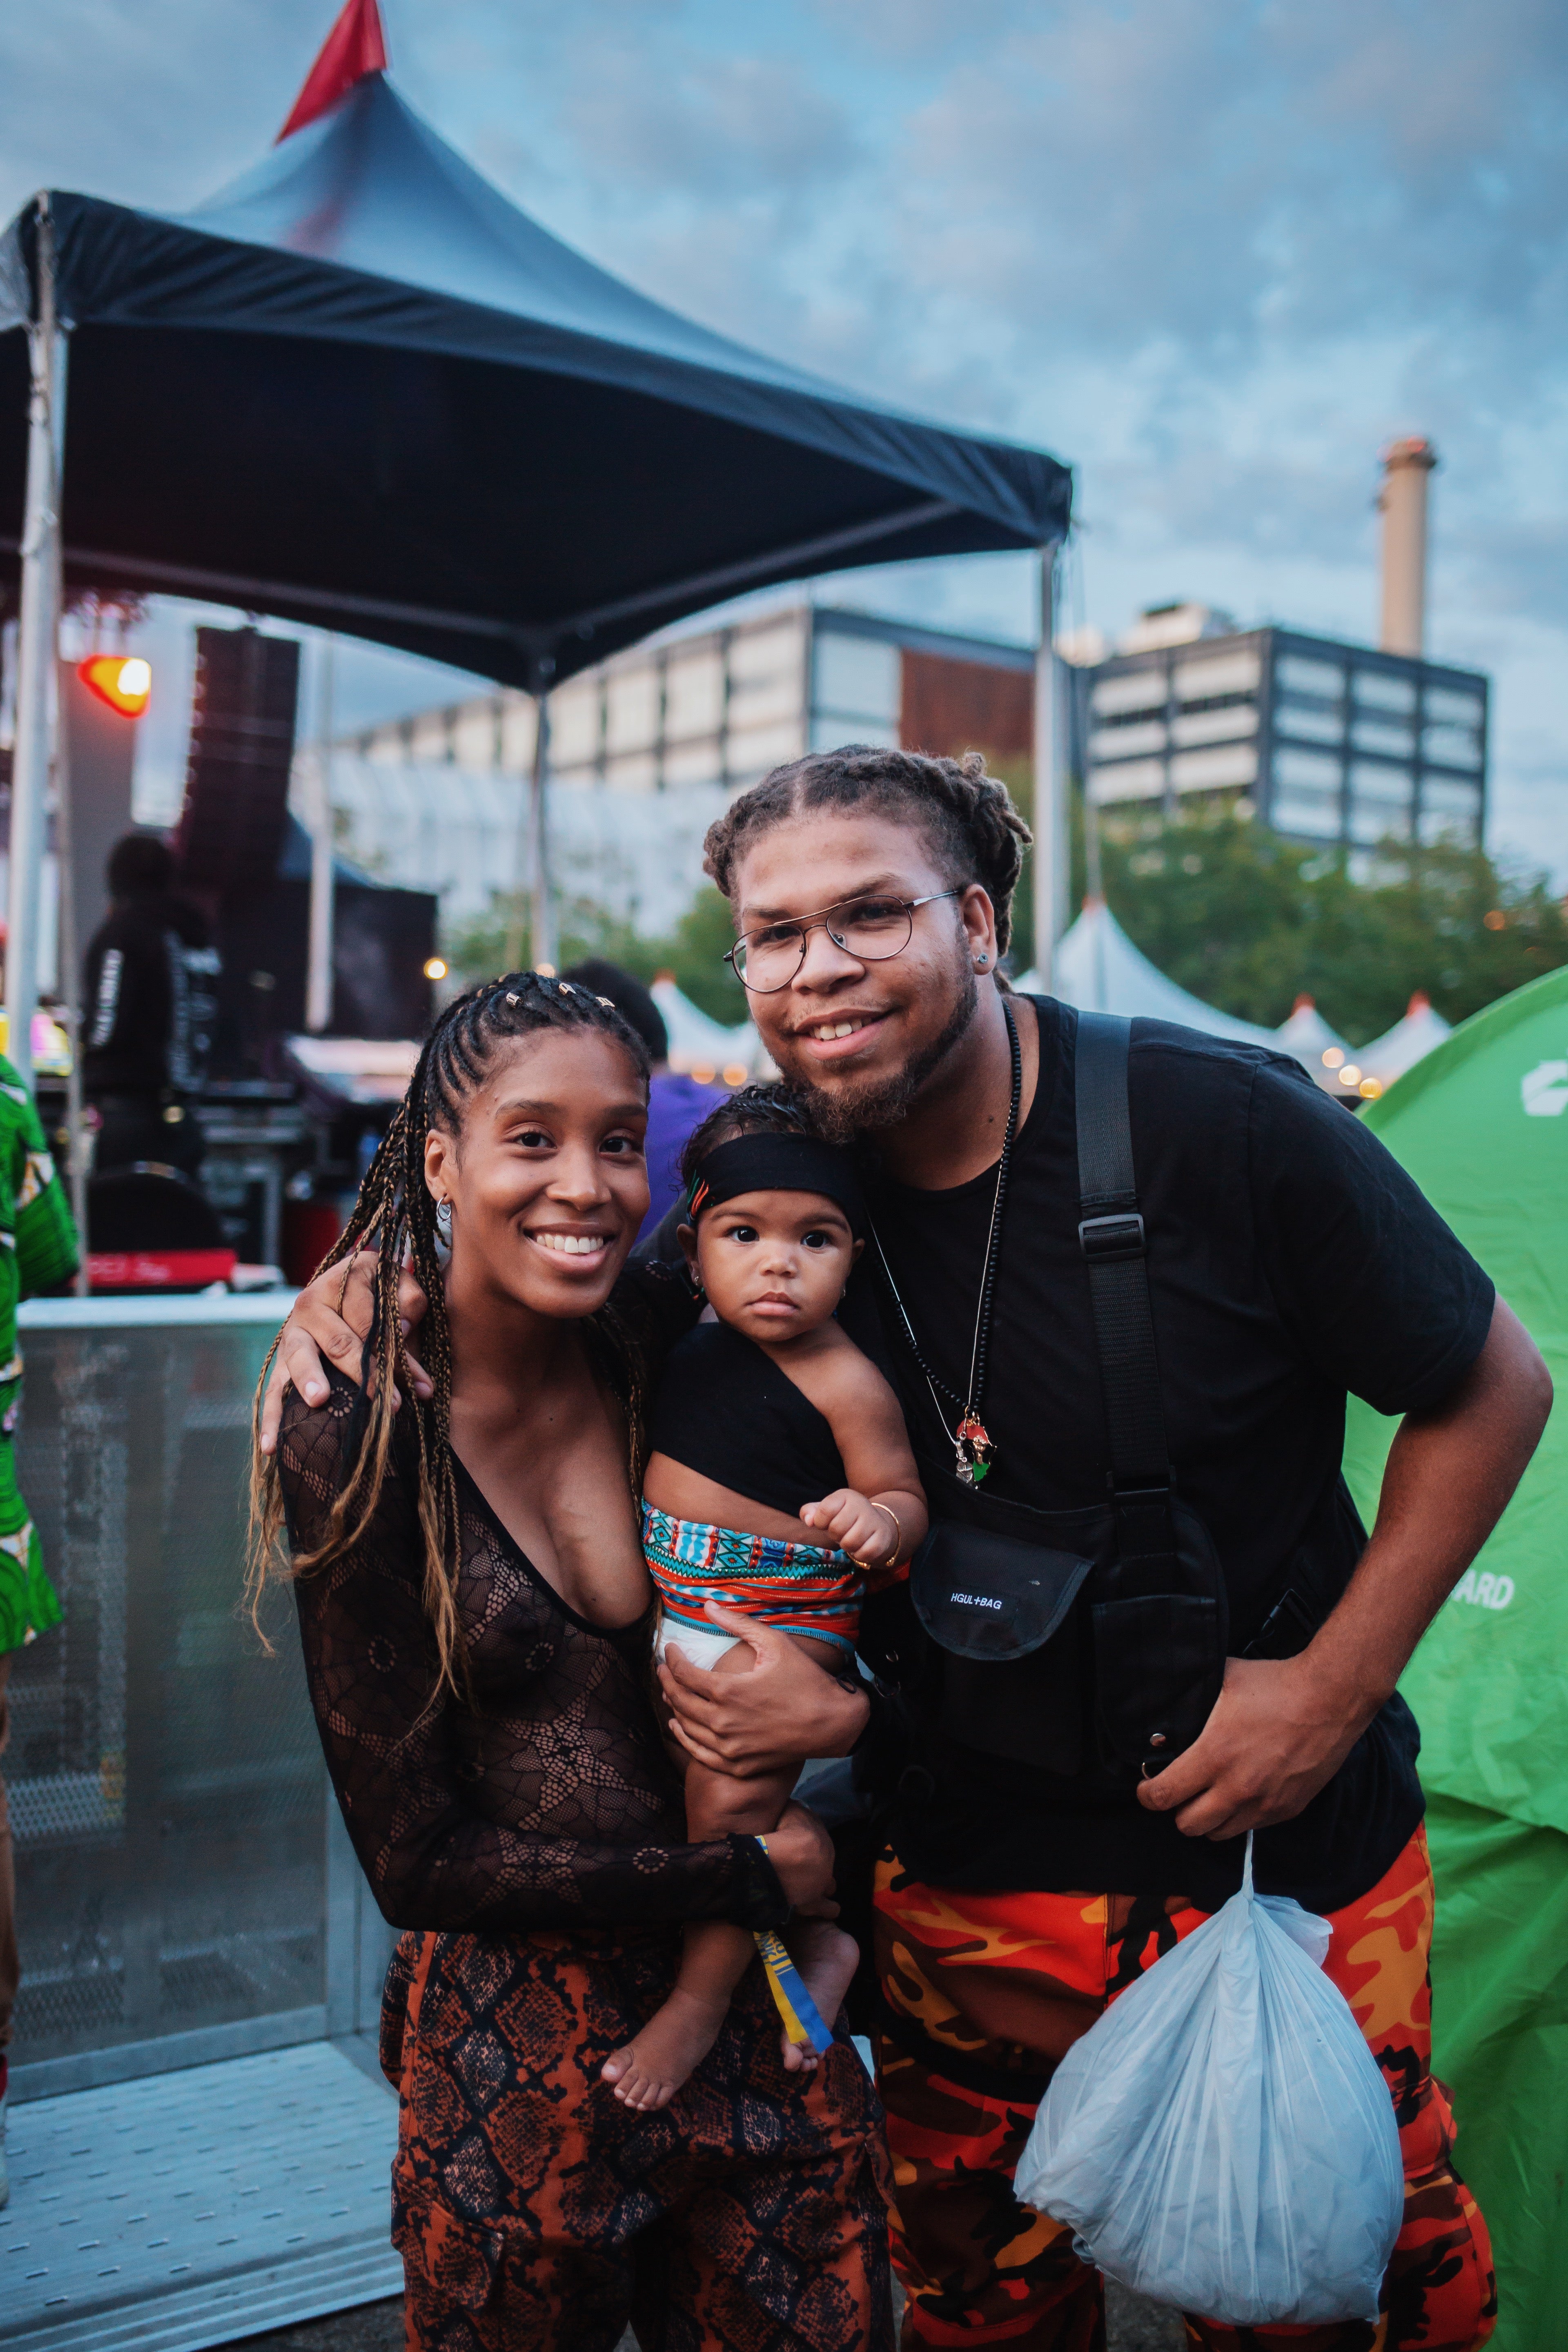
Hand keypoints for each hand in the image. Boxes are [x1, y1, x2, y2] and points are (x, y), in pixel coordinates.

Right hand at [257, 1250, 431, 1453]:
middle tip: (389, 1406)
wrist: (343, 1286)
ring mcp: (291, 1333)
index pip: (372, 1324)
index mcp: (341, 1283)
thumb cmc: (380, 1292)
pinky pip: (271, 1388)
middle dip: (366, 1377)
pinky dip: (270, 1418)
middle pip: (338, 1343)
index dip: (397, 1355)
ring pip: (299, 1358)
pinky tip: (271, 1447)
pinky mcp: (280, 1360)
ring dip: (310, 1381)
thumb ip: (408, 1302)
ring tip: (319, 1401)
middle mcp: (310, 1305)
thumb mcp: (399, 1285)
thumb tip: (402, 1332)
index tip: (420, 1387)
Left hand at [659, 1603, 869, 1776]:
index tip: (669, 1649)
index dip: (672, 1659)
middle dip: (666, 1681)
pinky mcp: (738, 1765)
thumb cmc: (805, 1679)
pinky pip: (700, 1754)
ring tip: (668, 1692)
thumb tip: (707, 1605)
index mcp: (728, 1690)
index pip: (684, 1674)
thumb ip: (738, 1623)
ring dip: (673, 1707)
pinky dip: (685, 1739)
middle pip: (680, 1700)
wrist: (832, 1723)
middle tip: (662, 1669)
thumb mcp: (774, 1643)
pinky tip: (678, 1727)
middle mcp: (722, 1722)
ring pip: (687, 1727)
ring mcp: (729, 1748)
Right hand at [758, 1801, 837, 1914]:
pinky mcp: (814, 1904)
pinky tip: (825, 1909)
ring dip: (823, 1887)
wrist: (782, 1860)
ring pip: (830, 1887)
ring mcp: (822, 1884)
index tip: (800, 1849)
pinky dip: (827, 1909)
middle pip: (826, 1866)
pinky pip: (828, 1909)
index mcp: (823, 1842)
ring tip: (812, 1889)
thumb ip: (794, 1809)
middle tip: (803, 1869)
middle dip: (817, 1868)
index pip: (819, 1845)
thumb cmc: (786, 1833)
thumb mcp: (791, 1811)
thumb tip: (793, 1804)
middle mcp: (827, 1863)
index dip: (809, 1848)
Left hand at [799, 1488, 895, 1564]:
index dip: (820, 1522)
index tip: (826, 1522)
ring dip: (846, 1546)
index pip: (824, 1511)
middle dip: (834, 1535)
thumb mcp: (826, 1510)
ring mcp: (874, 1520)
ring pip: (849, 1543)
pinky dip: (859, 1555)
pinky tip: (861, 1546)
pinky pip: (864, 1553)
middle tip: (842, 1532)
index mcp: (845, 1495)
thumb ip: (810, 1511)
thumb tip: (809, 1521)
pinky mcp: (883, 1536)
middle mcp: (861, 1504)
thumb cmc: (843, 1516)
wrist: (874, 1522)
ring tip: (851, 1538)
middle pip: (836, 1529)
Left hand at [1134, 1652, 1374, 1841]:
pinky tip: (1239, 1796)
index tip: (1146, 1788)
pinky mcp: (1287, 1809)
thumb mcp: (1224, 1679)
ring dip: (1207, 1819)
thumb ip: (1192, 1695)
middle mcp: (1237, 1787)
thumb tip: (1165, 1698)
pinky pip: (1251, 1827)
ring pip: (1219, 1833)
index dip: (1147, 1795)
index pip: (1164, 1795)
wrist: (1330, 1698)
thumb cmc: (1275, 1684)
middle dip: (1175, 1811)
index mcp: (1214, 1755)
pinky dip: (1239, 1817)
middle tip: (1178, 1793)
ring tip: (1206, 1798)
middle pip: (1188, 1825)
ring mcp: (1264, 1803)